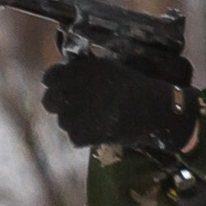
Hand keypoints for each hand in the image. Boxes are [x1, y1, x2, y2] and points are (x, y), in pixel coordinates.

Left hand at [39, 54, 198, 151]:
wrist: (157, 109)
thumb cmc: (137, 85)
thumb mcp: (109, 68)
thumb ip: (85, 70)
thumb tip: (65, 75)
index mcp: (83, 72)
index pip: (49, 78)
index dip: (54, 82)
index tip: (62, 86)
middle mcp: (77, 92)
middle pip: (49, 101)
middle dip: (58, 103)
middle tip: (72, 105)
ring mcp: (81, 115)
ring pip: (62, 121)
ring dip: (72, 120)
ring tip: (90, 117)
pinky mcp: (88, 135)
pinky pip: (74, 137)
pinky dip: (82, 136)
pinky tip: (96, 129)